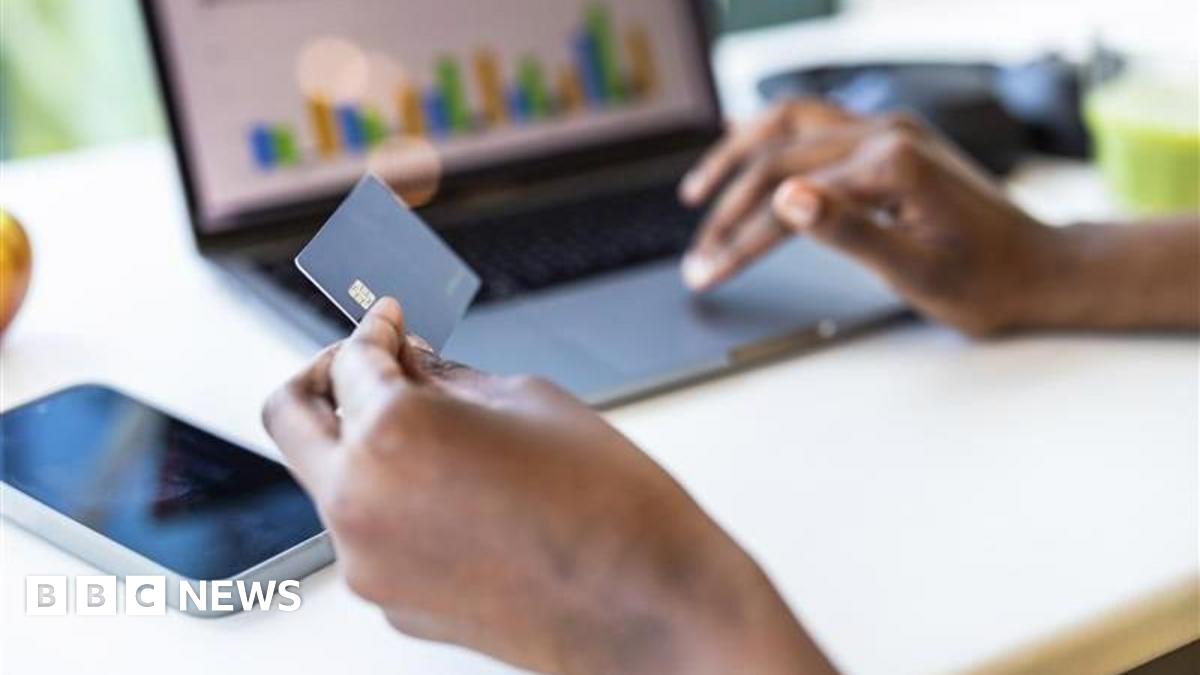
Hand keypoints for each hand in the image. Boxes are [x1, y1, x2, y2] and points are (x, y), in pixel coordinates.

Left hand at [263, 299, 836, 674]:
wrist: (650, 606)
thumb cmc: (609, 506)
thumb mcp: (528, 401)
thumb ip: (446, 377)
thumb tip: (408, 366)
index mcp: (391, 438)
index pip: (350, 360)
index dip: (374, 329)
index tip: (390, 323)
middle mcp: (358, 505)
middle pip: (292, 419)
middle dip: (327, 375)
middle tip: (371, 359)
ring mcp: (368, 565)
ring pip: (330, 479)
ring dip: (364, 443)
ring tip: (439, 428)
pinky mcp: (392, 603)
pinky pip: (369, 532)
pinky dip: (394, 497)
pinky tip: (458, 487)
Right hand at [679, 99, 1061, 335]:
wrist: (1042, 270)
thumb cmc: (988, 281)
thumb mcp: (916, 271)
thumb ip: (849, 231)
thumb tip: (787, 199)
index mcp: (893, 163)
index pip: (789, 198)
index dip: (740, 239)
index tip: (707, 273)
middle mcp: (887, 132)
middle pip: (777, 155)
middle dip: (728, 208)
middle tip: (699, 254)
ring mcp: (889, 130)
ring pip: (789, 125)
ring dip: (739, 155)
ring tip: (699, 192)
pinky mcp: (890, 140)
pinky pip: (815, 124)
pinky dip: (771, 136)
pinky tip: (744, 146)